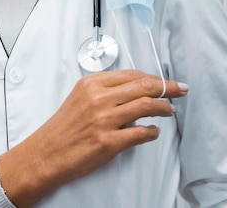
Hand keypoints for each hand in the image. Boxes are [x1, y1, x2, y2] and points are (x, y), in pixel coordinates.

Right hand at [0, 69, 188, 206]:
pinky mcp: (108, 142)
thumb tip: (135, 88)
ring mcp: (104, 120)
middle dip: (167, 88)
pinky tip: (153, 132)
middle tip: (179, 90)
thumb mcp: (80, 97)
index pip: (132, 75)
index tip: (166, 81)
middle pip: (143, 87)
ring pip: (146, 106)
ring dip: (163, 108)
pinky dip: (152, 132)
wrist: (46, 153)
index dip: (154, 77)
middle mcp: (98, 98)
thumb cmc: (63, 128)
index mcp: (91, 84)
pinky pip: (140, 133)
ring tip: (169, 111)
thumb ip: (105, 90)